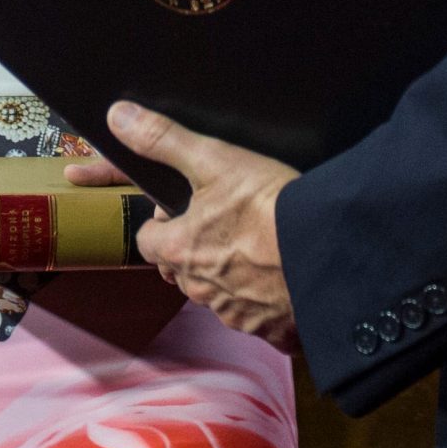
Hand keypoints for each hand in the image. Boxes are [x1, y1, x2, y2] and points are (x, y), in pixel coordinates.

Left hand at [96, 101, 299, 348]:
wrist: (328, 252)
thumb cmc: (270, 208)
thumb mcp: (214, 160)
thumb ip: (163, 140)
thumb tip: (118, 117)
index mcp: (179, 250)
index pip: (147, 241)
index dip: (160, 223)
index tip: (179, 209)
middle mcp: (200, 289)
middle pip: (181, 270)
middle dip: (192, 251)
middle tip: (221, 224)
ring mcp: (235, 312)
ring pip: (217, 295)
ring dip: (226, 276)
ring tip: (254, 246)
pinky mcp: (270, 329)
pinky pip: (258, 318)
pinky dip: (263, 302)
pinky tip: (281, 278)